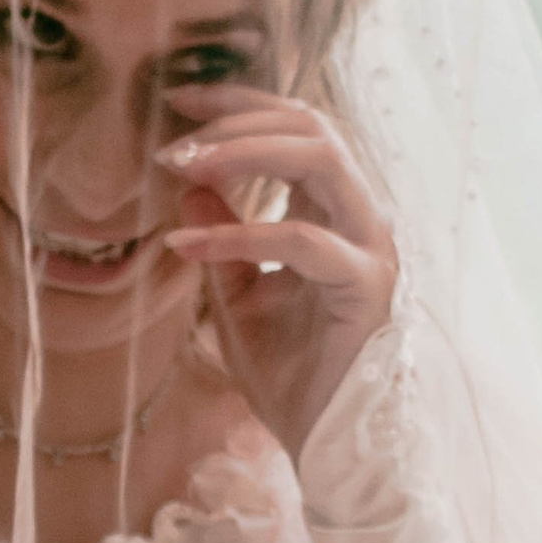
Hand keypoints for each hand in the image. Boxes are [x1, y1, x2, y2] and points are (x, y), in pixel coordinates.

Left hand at [160, 84, 397, 458]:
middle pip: (312, 126)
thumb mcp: (235, 298)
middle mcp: (358, 219)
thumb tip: (187, 185)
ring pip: (320, 160)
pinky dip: (239, 235)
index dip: (240, 104)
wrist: (327, 443)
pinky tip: (186, 247)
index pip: (298, 128)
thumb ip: (220, 241)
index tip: (178, 98)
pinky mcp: (363, 286)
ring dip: (245, 152)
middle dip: (238, 119)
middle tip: (174, 138)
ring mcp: (367, 248)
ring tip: (182, 164)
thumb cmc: (291, 374)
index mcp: (333, 213)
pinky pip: (301, 241)